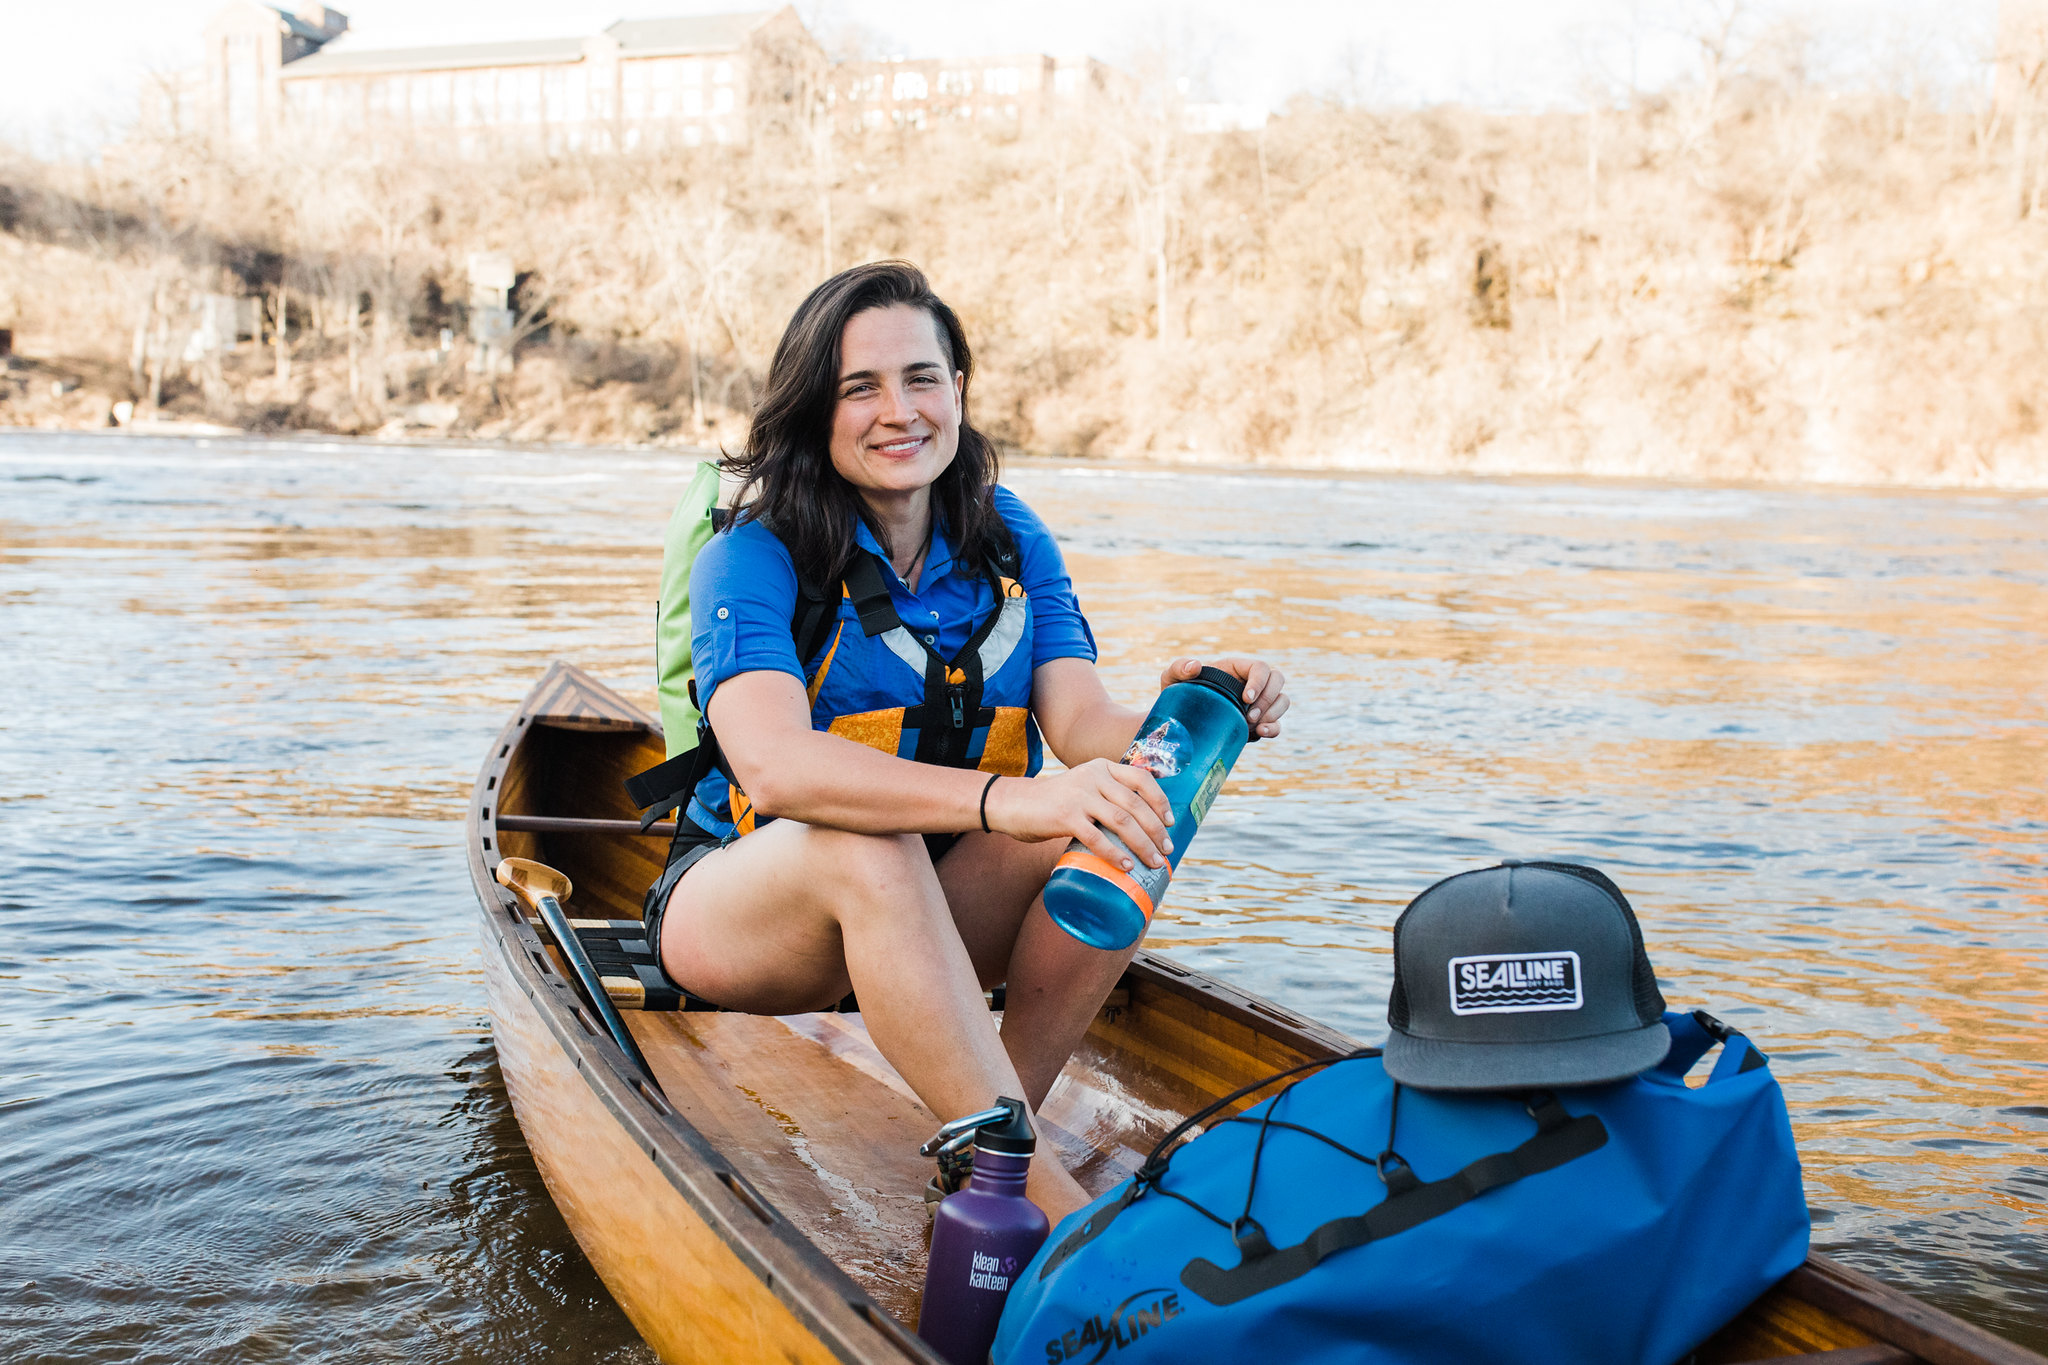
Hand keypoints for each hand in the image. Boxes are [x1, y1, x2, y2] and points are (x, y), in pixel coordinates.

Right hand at [983, 760, 1174, 870]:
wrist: (1014, 803)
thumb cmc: (1054, 802)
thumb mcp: (1083, 786)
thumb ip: (1106, 795)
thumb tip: (1140, 825)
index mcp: (1102, 767)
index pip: (1141, 779)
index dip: (1160, 801)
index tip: (1171, 822)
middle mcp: (1094, 777)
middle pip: (1136, 805)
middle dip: (1156, 831)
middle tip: (1167, 851)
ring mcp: (1080, 796)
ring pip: (1122, 821)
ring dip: (1143, 845)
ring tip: (1154, 862)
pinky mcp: (1066, 816)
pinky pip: (1097, 838)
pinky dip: (1115, 854)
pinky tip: (1126, 866)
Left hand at [1159, 656, 1289, 739]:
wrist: (1182, 723)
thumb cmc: (1178, 695)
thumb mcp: (1173, 678)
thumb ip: (1179, 668)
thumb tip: (1195, 666)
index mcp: (1236, 668)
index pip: (1260, 667)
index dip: (1259, 681)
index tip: (1246, 698)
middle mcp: (1251, 683)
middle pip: (1277, 680)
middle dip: (1268, 699)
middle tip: (1248, 716)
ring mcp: (1258, 703)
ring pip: (1282, 700)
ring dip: (1274, 714)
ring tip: (1253, 727)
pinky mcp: (1258, 722)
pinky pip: (1277, 723)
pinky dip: (1274, 728)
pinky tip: (1260, 733)